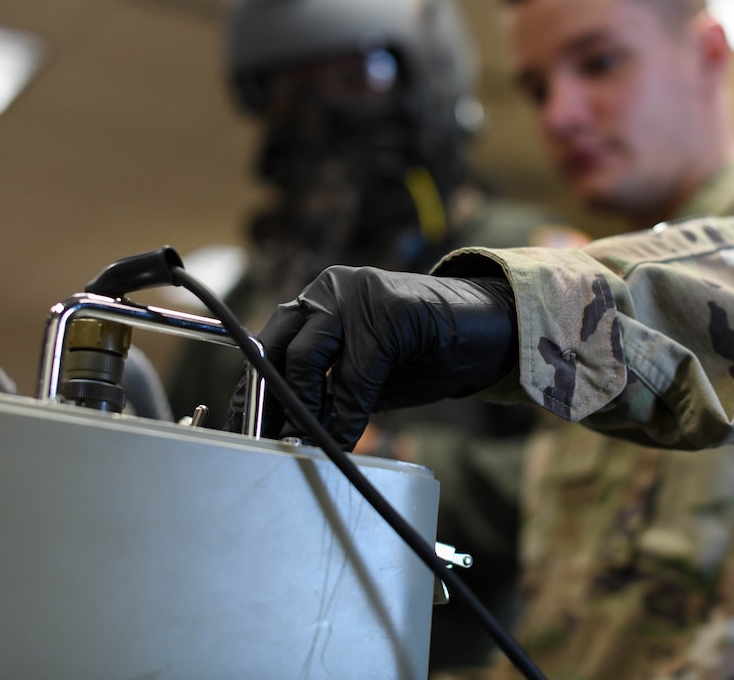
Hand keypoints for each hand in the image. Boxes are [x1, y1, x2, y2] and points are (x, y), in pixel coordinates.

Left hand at [240, 265, 516, 448]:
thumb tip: (288, 432)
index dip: (254, 392)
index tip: (244, 430)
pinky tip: (351, 436)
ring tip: (307, 442)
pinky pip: (357, 369)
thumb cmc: (425, 354)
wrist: (489, 329)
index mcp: (317, 303)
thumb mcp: (364, 379)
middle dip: (271, 404)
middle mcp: (329, 289)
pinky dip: (350, 411)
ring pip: (309, 358)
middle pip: (279, 349)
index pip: (267, 347)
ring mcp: (359, 292)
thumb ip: (328, 395)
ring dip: (306, 410)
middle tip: (271, 443)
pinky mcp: (390, 307)